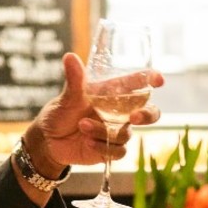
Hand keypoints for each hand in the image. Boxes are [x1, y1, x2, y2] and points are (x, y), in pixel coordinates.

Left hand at [25, 51, 164, 171]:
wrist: (48, 141)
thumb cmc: (59, 113)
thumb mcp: (66, 97)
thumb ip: (74, 80)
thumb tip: (70, 56)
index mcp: (112, 93)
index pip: (138, 84)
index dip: (151, 80)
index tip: (158, 79)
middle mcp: (119, 112)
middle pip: (149, 112)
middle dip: (147, 115)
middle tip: (135, 117)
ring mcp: (116, 131)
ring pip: (126, 133)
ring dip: (104, 131)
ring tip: (82, 126)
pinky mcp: (111, 149)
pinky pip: (118, 151)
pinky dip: (103, 147)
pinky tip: (87, 142)